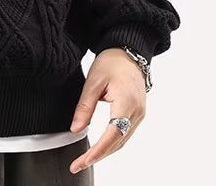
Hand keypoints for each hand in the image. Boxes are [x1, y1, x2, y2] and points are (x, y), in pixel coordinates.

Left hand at [67, 48, 145, 174]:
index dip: (97, 151)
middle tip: (77, 164)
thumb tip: (75, 130)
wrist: (128, 51)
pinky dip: (112, 143)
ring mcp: (140, 114)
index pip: (111, 135)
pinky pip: (125, 134)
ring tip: (85, 159)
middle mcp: (137, 112)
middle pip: (118, 143)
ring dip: (105, 152)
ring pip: (122, 141)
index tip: (82, 161)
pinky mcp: (138, 114)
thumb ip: (84, 107)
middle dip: (98, 156)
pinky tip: (99, 147)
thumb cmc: (111, 62)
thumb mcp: (93, 82)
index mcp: (126, 102)